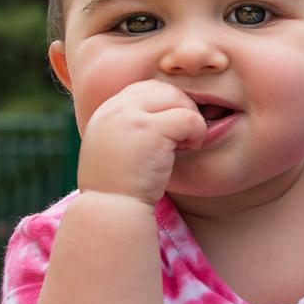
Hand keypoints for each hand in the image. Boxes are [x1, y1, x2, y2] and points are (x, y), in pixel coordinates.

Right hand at [77, 77, 208, 207]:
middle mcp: (116, 108)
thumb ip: (126, 130)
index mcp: (106, 111)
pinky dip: (197, 130)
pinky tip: (193, 146)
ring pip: (176, 98)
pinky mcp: (150, 129)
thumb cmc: (116, 191)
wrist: (109, 215)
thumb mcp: (112, 151)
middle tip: (186, 133)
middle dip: (180, 107)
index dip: (164, 104)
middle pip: (161, 88)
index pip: (144, 89)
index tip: (172, 126)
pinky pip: (187, 117)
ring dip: (189, 117)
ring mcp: (132, 116)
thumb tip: (157, 117)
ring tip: (189, 141)